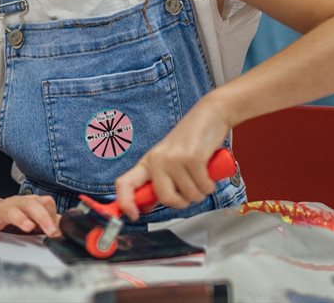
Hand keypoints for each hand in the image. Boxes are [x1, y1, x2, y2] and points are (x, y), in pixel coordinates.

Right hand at [0, 195, 59, 243]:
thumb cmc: (16, 217)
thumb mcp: (35, 219)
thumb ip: (50, 224)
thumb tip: (66, 231)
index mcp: (31, 202)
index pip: (45, 202)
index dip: (52, 215)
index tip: (57, 231)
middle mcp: (17, 203)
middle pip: (31, 204)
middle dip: (42, 216)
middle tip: (51, 231)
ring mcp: (2, 210)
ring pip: (11, 210)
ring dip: (20, 218)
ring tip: (28, 227)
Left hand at [114, 98, 232, 220]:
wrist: (209, 117)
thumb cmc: (189, 142)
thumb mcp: (167, 162)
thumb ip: (157, 182)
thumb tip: (144, 206)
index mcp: (147, 163)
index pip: (124, 183)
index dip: (124, 202)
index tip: (132, 216)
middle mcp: (156, 160)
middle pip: (165, 198)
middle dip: (182, 202)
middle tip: (189, 192)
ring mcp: (173, 158)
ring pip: (189, 196)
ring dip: (200, 192)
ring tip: (200, 176)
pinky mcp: (192, 158)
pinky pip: (203, 187)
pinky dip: (209, 185)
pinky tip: (208, 173)